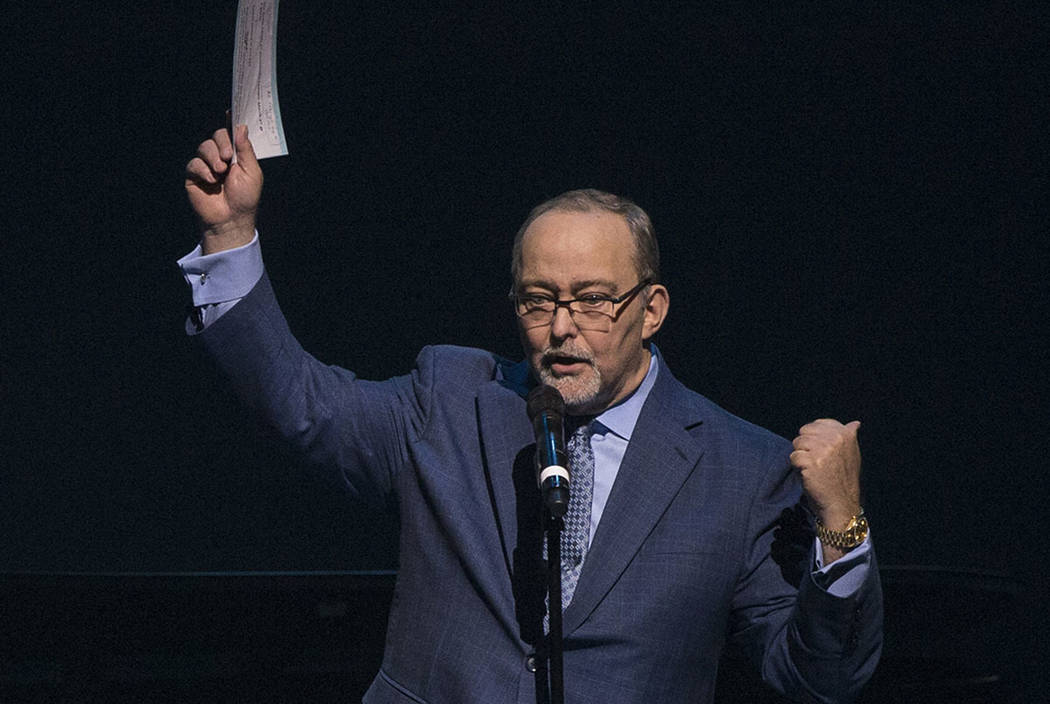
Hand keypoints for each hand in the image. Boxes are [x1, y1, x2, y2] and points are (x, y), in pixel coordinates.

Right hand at [184, 124, 262, 253]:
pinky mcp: (194, 175)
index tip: (230, 111)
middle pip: (217, 136)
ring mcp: (206, 165)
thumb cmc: (245, 199)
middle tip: (228, 157)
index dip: (231, 122)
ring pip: (204, 147)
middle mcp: (221, 157)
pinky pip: (194, 163)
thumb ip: (245, 149)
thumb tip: (241, 126)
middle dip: (223, 143)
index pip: (233, 134)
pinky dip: (203, 170)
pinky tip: (211, 181)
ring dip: (213, 157)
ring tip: (221, 172)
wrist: (231, 219)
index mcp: (237, 155)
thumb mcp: (252, 172)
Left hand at [790, 419, 861, 530]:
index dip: (813, 438)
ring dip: (801, 457)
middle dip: (806, 447)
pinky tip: (810, 476)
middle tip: (818, 463)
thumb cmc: (843, 479)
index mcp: (846, 434)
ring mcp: (823, 450)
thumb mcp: (852, 454)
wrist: (841, 504)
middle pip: (804, 433)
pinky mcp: (811, 462)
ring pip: (797, 444)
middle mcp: (835, 439)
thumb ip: (848, 436)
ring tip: (815, 469)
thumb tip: (855, 422)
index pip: (816, 424)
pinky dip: (797, 468)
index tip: (821, 452)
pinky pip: (793, 457)